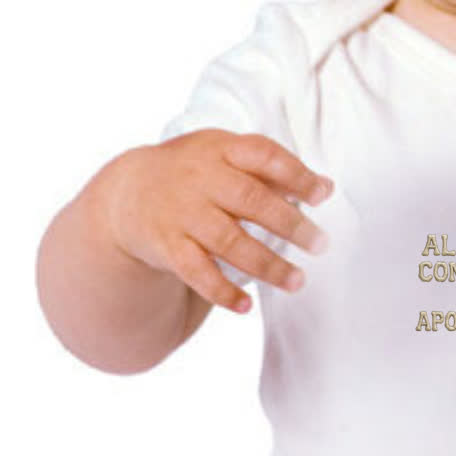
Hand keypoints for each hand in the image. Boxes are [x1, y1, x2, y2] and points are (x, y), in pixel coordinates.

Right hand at [106, 130, 333, 314]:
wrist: (129, 195)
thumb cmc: (196, 175)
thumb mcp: (227, 158)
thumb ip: (273, 171)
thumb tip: (327, 187)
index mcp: (221, 150)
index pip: (262, 155)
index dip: (295, 174)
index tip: (323, 195)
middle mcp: (199, 179)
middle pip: (250, 200)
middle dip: (289, 224)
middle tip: (320, 245)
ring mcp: (182, 214)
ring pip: (228, 241)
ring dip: (267, 265)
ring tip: (298, 281)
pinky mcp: (167, 247)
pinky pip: (197, 272)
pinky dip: (222, 291)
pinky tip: (246, 305)